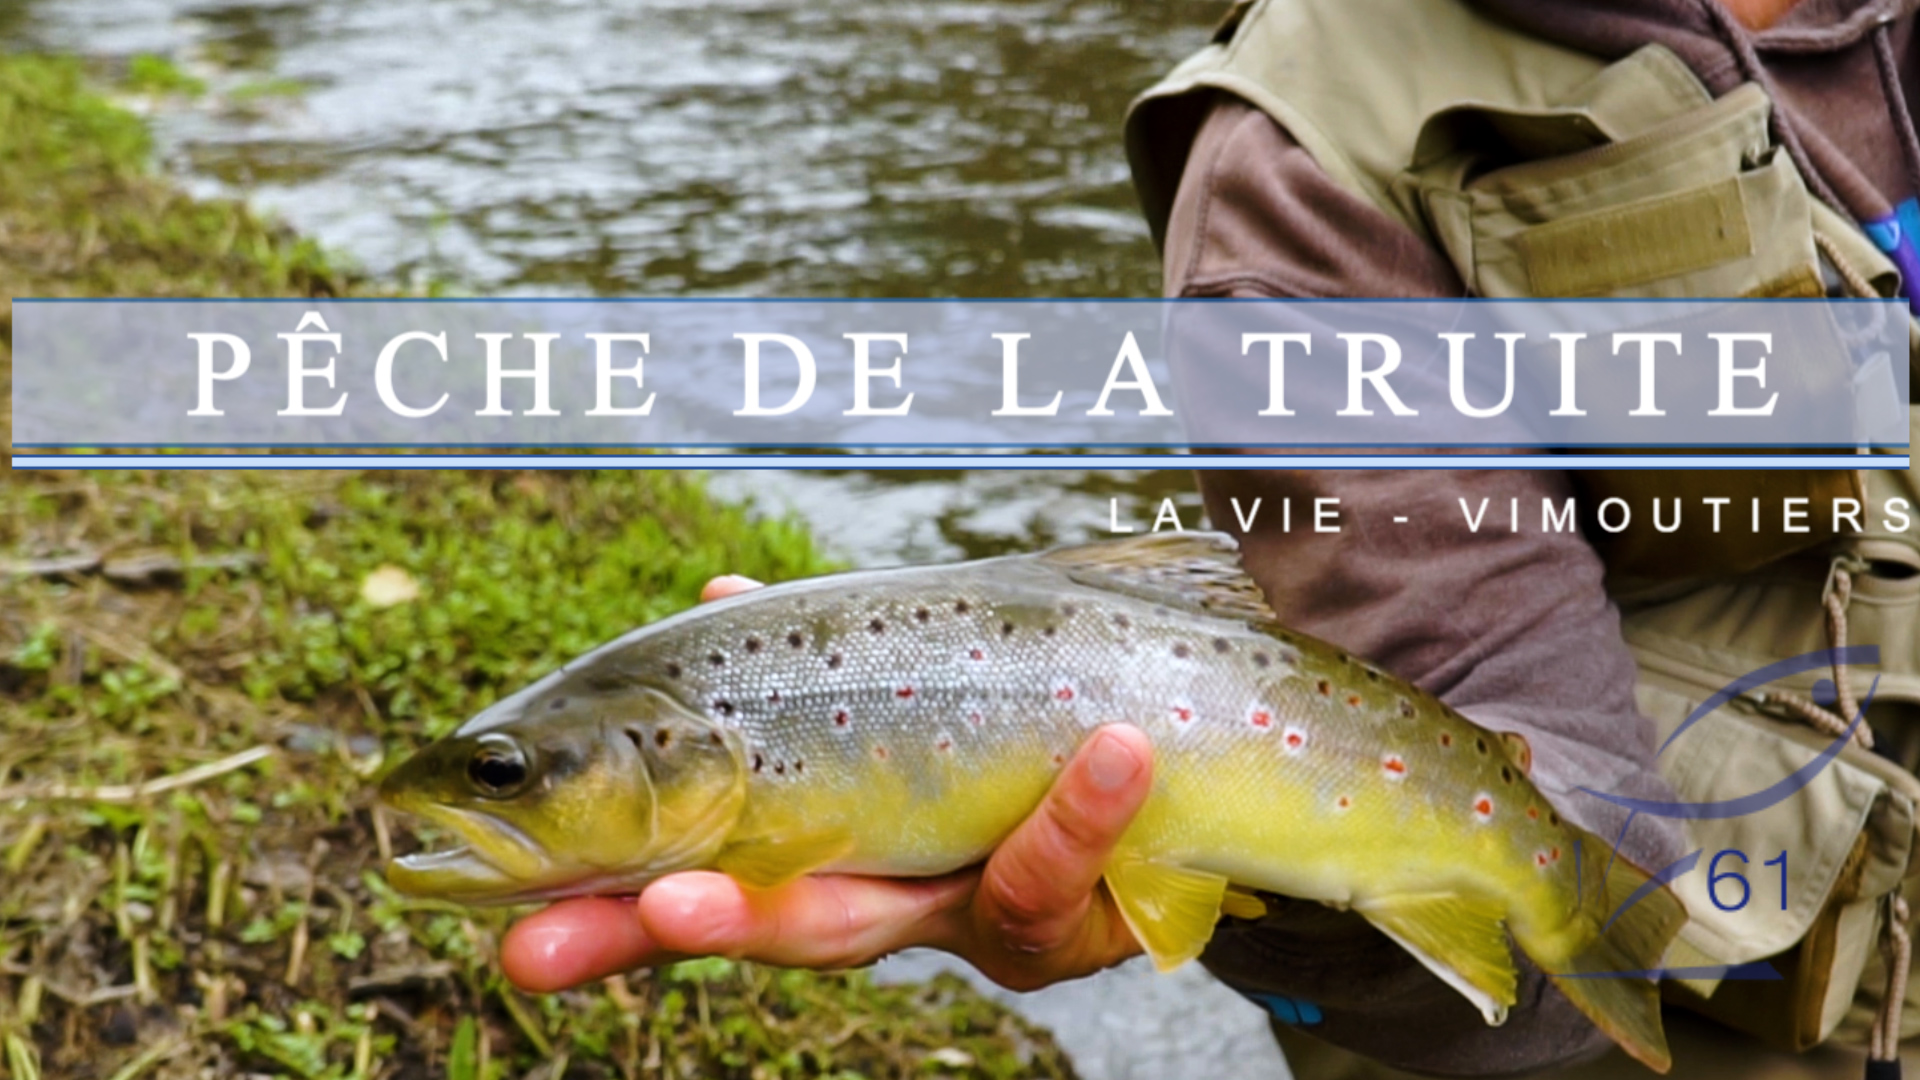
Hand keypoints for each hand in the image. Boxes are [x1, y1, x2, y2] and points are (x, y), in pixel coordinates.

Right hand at [500, 574, 1153, 993]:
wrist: (1151, 778)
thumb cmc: (994, 734)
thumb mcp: (882, 687)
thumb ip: (799, 654)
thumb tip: (721, 588)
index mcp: (823, 853)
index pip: (703, 896)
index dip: (611, 925)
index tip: (518, 942)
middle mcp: (902, 904)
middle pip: (797, 929)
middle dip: (702, 932)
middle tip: (587, 948)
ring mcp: (1003, 914)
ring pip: (991, 909)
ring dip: (998, 846)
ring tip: (968, 790)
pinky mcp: (1100, 913)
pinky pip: (1097, 869)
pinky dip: (1097, 806)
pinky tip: (1120, 749)